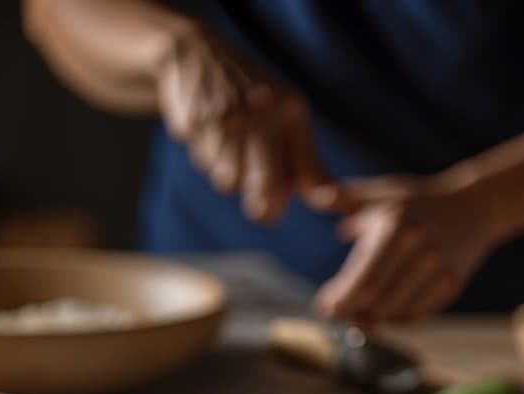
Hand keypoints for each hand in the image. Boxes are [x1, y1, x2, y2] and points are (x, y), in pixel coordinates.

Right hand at [156, 26, 329, 222]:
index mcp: (292, 112)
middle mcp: (263, 115)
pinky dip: (209, 159)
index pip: (308, 173)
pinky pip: (206, 164)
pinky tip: (212, 136)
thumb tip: (326, 200)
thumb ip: (305, 157)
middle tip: (264, 205)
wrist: (196, 53)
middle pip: (267, 194)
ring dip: (232, 176)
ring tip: (232, 148)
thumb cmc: (253, 94)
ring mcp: (228, 120)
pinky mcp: (196, 125)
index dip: (316, 198)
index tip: (315, 204)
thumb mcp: (288, 112)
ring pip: (231, 183)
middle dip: (266, 209)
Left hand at [312, 175, 492, 325]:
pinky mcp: (452, 286)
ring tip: (358, 312)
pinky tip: (385, 309)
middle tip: (338, 312)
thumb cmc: (417, 202)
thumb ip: (346, 196)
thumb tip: (315, 196)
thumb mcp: (382, 192)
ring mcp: (439, 271)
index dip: (342, 301)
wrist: (474, 208)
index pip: (364, 281)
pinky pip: (417, 316)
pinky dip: (397, 318)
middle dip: (353, 312)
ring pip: (397, 314)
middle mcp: (420, 251)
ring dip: (374, 318)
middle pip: (379, 303)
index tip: (325, 306)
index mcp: (397, 228)